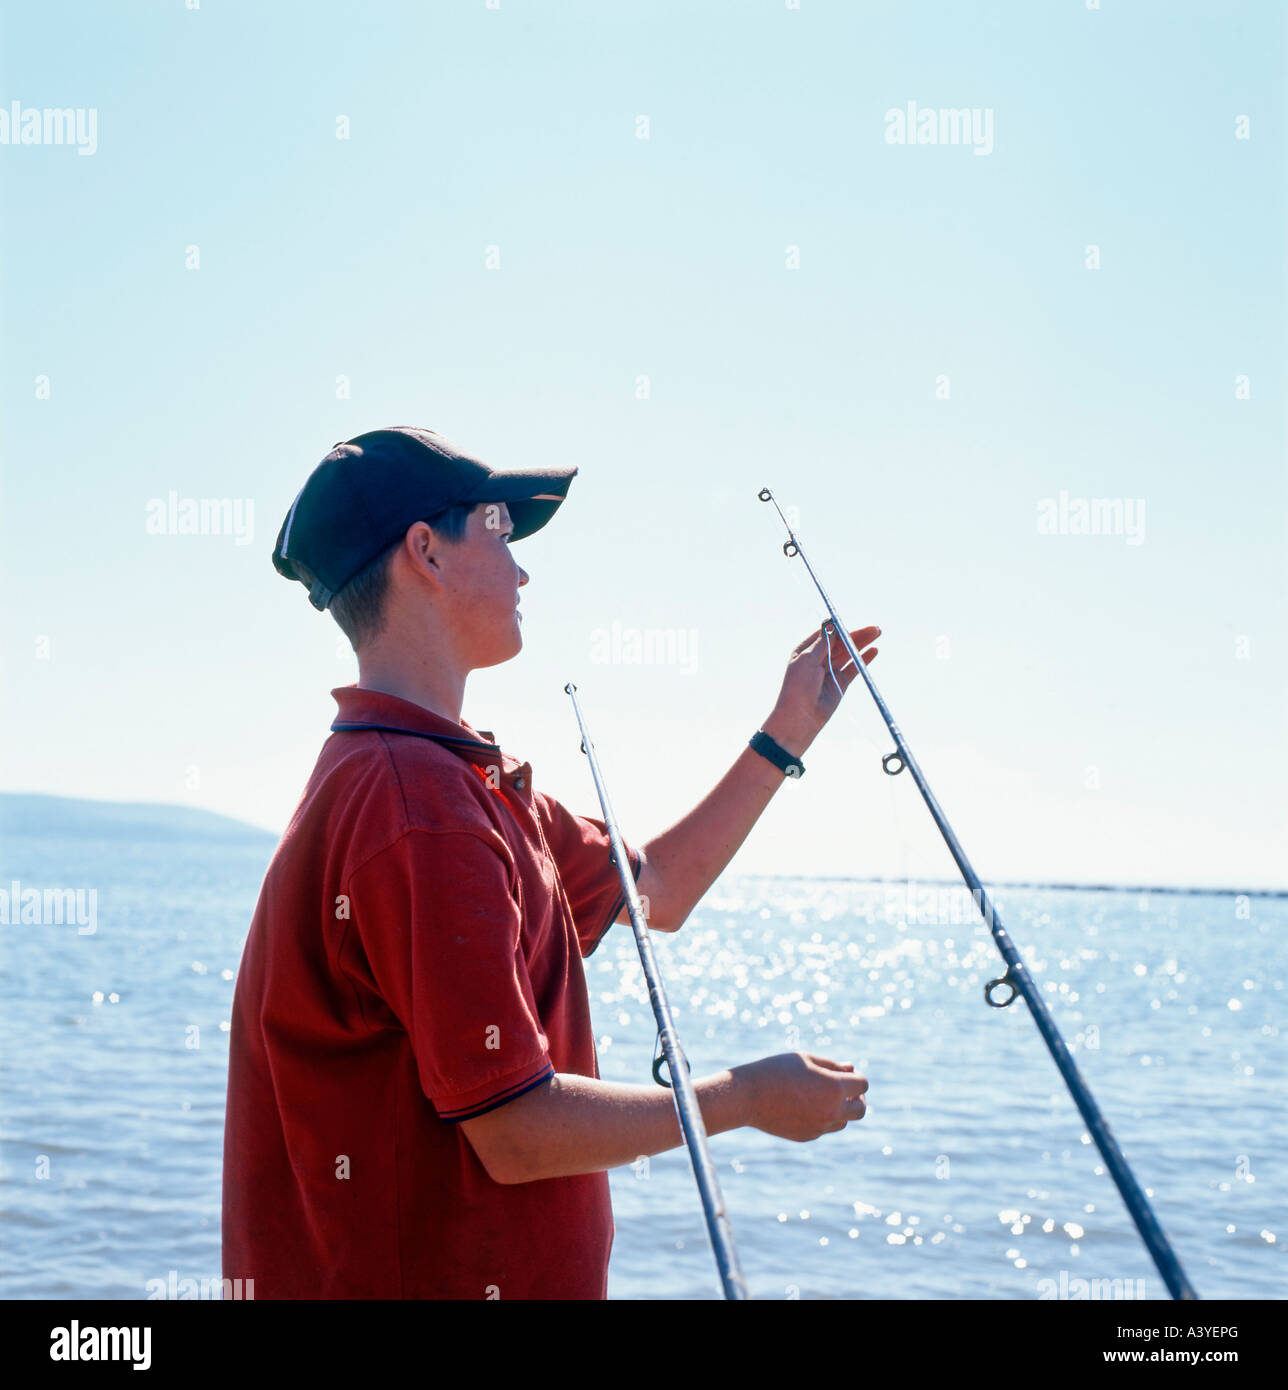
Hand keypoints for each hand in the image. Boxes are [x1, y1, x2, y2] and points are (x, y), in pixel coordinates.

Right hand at [735, 1052, 868, 1141]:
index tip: (844, 1072)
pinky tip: (803, 1105)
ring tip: (820, 1095)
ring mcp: (820, 1127)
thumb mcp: (806, 1059)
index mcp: (834, 1088)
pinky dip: (822, 1117)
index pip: (862, 1084)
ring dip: (840, 1109)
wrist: (748, 1096)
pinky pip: (824, 1128)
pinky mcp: (807, 1136)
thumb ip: (832, 1065)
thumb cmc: (776, 1070)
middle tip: (844, 1089)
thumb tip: (851, 1069)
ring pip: (843, 1121)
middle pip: (861, 1110)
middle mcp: (832, 1111)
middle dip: (857, 1098)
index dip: (856, 1076)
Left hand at [761, 624, 879, 756]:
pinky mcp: (840, 683)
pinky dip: (864, 659)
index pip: (827, 634)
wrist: (800, 717)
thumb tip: (830, 623)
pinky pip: (854, 668)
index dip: (839, 628)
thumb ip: (823, 643)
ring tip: (877, 633)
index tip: (851, 624)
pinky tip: (873, 651)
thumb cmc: (798, 687)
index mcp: (807, 651)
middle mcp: (819, 659)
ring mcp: (830, 670)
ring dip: (863, 643)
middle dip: (857, 635)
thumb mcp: (807, 660)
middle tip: (874, 628)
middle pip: (841, 642)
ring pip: (849, 653)